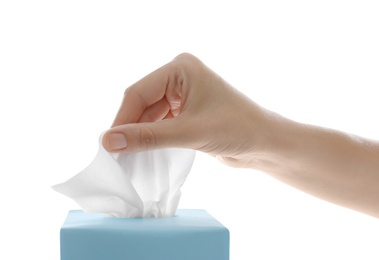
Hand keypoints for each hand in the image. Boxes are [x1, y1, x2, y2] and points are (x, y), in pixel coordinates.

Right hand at [102, 53, 271, 167]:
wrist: (264, 143)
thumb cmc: (237, 129)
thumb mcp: (189, 132)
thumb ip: (148, 137)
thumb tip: (109, 141)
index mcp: (181, 68)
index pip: (139, 92)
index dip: (122, 119)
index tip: (108, 145)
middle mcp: (179, 77)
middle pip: (142, 103)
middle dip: (130, 127)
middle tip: (115, 153)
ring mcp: (182, 95)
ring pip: (149, 115)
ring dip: (140, 134)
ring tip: (127, 156)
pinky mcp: (186, 112)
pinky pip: (159, 123)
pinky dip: (151, 138)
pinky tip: (143, 152)